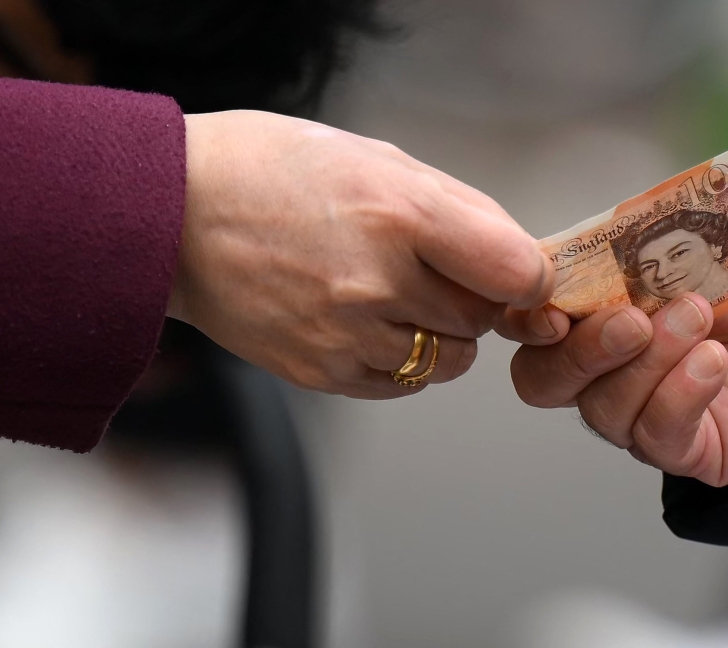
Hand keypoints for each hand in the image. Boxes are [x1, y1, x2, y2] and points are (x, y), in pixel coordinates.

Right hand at [169, 111, 553, 397]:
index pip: (517, 273)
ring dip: (441, 334)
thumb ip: (459, 211)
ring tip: (393, 295)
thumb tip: (519, 259)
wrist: (175, 215)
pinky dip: (402, 361)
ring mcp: (346, 334)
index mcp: (399, 212)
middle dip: (474, 299)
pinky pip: (402, 384)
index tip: (515, 274)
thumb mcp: (378, 159)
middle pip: (483, 320)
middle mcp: (376, 281)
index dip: (527, 277)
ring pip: (449, 361)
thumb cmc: (277, 172)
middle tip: (433, 270)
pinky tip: (368, 323)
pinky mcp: (321, 372)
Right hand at [503, 227, 727, 486]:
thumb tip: (572, 252)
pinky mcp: (695, 450)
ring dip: (648, 363)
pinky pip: (659, 440)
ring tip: (700, 319)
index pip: (534, 330)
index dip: (528, 320)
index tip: (554, 303)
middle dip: (582, 351)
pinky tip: (713, 362)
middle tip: (633, 317)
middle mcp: (611, 369)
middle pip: (545, 383)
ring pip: (603, 412)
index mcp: (597, 314)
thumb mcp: (696, 236)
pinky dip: (678, 398)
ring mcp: (648, 413)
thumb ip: (632, 246)